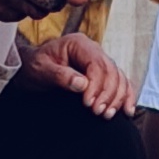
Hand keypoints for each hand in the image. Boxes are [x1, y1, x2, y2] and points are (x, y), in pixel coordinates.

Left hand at [21, 32, 138, 119]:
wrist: (32, 70)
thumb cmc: (35, 68)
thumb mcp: (42, 70)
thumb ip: (61, 76)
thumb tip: (83, 84)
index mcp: (79, 44)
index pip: (96, 64)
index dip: (96, 85)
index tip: (88, 103)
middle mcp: (93, 50)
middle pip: (111, 71)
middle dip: (107, 94)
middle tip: (97, 112)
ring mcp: (100, 62)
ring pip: (119, 78)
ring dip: (117, 98)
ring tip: (107, 115)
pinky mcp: (103, 75)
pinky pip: (120, 84)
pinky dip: (125, 97)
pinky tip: (127, 111)